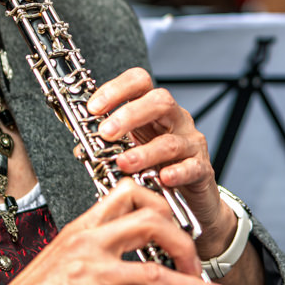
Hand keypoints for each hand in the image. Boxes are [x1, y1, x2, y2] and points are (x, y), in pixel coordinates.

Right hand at [0, 181, 228, 284]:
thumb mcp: (62, 264)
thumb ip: (94, 254)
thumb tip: (128, 259)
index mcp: (81, 229)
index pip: (129, 193)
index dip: (164, 206)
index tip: (181, 230)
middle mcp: (85, 243)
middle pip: (151, 221)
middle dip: (186, 244)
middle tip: (200, 267)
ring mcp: (85, 271)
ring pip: (153, 269)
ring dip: (192, 284)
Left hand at [87, 68, 239, 258]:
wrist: (191, 201)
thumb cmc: (159, 169)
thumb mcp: (134, 149)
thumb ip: (111, 144)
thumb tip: (81, 146)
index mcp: (155, 111)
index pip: (140, 83)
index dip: (116, 90)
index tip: (93, 108)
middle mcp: (176, 121)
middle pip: (160, 101)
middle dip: (130, 115)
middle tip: (106, 133)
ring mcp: (192, 143)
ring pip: (171, 141)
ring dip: (144, 152)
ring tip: (124, 163)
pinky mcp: (202, 168)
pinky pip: (192, 167)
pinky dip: (177, 172)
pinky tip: (163, 178)